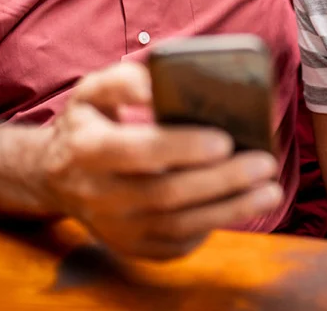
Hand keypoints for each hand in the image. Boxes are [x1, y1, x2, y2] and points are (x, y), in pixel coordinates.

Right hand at [40, 62, 282, 258]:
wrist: (56, 174)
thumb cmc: (89, 122)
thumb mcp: (92, 89)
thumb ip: (123, 79)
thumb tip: (157, 82)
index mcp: (88, 148)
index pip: (139, 151)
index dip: (182, 147)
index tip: (225, 139)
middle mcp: (98, 194)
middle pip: (166, 194)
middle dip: (222, 181)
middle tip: (265, 163)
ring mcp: (114, 227)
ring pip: (178, 226)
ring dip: (229, 210)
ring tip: (270, 191)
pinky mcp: (130, 247)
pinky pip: (176, 244)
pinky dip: (212, 227)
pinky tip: (241, 206)